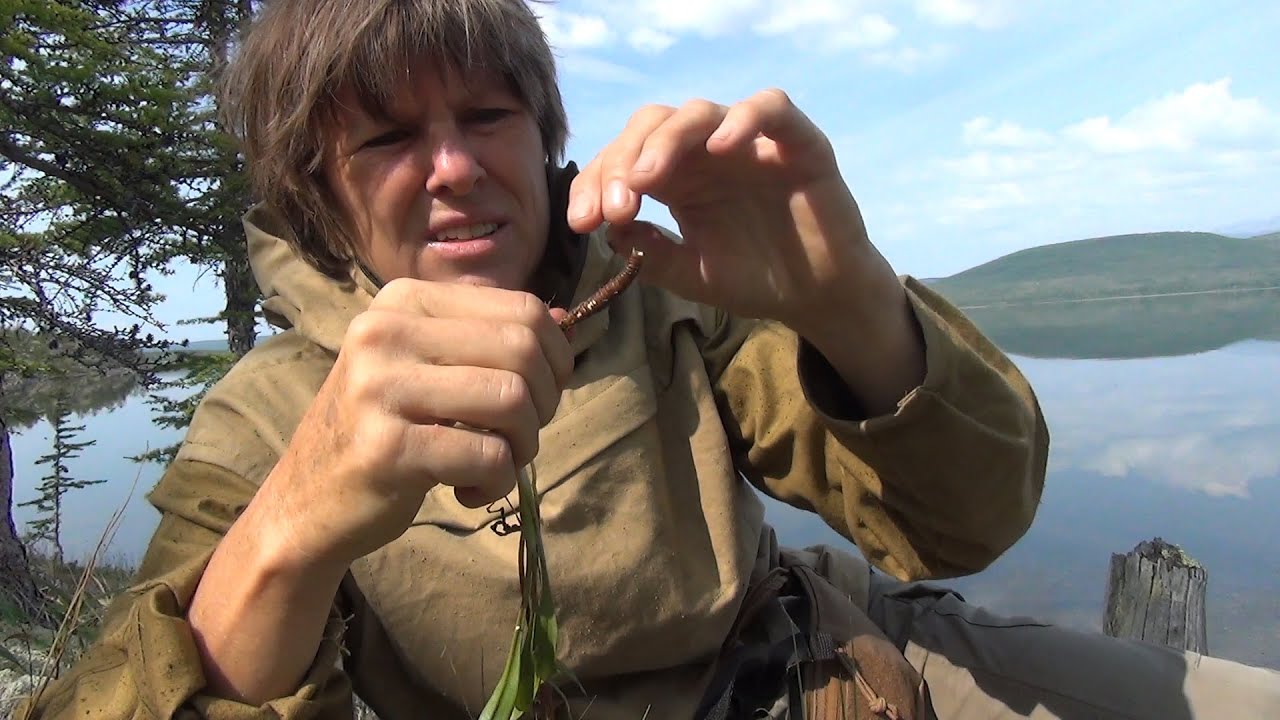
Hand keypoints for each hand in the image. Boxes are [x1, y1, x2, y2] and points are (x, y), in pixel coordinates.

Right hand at [255, 281, 573, 568]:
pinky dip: (498, 482)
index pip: (521, 309)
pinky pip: (489, 457)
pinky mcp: (386, 448)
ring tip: (495, 463)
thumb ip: (487, 339)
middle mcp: (386, 332)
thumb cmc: (385, 427)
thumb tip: (562, 322)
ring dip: (524, 445)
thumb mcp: (427, 365)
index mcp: (404, 301)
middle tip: (519, 436)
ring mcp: (380, 388)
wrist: (308, 499)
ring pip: (512, 401)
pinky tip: (470, 490)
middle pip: (523, 351)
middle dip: (545, 403)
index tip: (540, 393)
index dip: (555, 357)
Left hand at [566, 88, 900, 333]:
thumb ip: (649, 253)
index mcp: (677, 177)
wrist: (817, 296)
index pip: (624, 159)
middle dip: (622, 160)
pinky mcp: (797, 143)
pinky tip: (719, 149)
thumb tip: (609, 228)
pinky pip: (771, 108)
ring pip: (699, 112)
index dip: (596, 183)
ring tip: (647, 179)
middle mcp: (706, 152)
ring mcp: (750, 143)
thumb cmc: (754, 278)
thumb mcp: (688, 274)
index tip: (582, 222)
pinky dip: (743, 119)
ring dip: (665, 141)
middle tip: (613, 205)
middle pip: (652, 125)